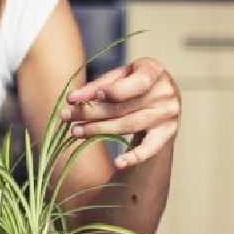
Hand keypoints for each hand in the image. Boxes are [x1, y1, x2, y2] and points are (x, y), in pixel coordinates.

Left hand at [61, 57, 180, 168]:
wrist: (160, 96)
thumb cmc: (132, 82)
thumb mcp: (118, 76)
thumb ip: (98, 86)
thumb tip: (72, 99)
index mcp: (153, 71)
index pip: (135, 83)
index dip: (113, 91)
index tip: (90, 96)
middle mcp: (165, 92)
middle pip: (123, 107)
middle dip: (91, 112)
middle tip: (66, 115)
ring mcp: (168, 114)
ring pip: (128, 125)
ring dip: (99, 130)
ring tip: (76, 132)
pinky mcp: (167, 133)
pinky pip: (150, 148)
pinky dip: (134, 157)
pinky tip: (119, 163)